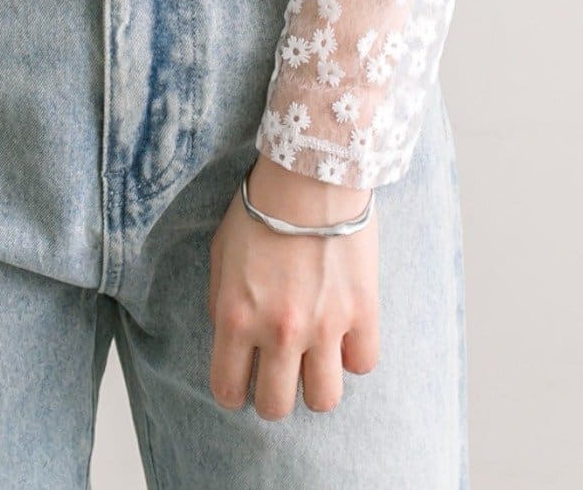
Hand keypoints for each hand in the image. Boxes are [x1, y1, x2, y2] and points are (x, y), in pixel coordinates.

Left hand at [207, 155, 379, 418]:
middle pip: (276, 407)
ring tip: (313, 360)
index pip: (228, 390)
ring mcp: (324, 326)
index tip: (240, 382)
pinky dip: (352, 354)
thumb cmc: (259, 209)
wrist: (308, 175)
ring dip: (315, 384)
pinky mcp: (362, 313)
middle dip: (273, 396)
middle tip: (277, 374)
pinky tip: (342, 332)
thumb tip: (231, 339)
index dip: (232, 391)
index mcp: (237, 317)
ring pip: (324, 400)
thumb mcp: (221, 255)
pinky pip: (362, 364)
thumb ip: (222, 303)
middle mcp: (279, 331)